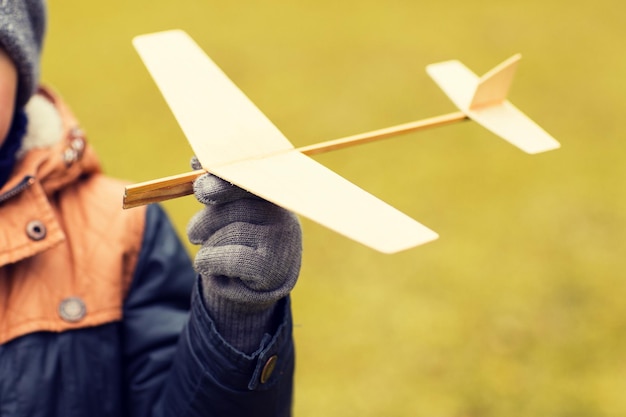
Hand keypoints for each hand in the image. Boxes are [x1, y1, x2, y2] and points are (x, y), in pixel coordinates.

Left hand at [186, 157, 301, 350]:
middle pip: (236, 206)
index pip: (250, 178)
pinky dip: (208, 261)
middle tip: (195, 233)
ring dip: (207, 243)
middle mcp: (283, 215)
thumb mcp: (229, 209)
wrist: (256, 284)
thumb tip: (196, 161)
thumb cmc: (239, 238)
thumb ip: (217, 185)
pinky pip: (229, 258)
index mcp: (273, 195)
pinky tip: (205, 264)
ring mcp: (280, 241)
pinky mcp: (270, 267)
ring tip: (207, 249)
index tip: (199, 175)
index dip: (223, 175)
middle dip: (206, 219)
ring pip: (230, 232)